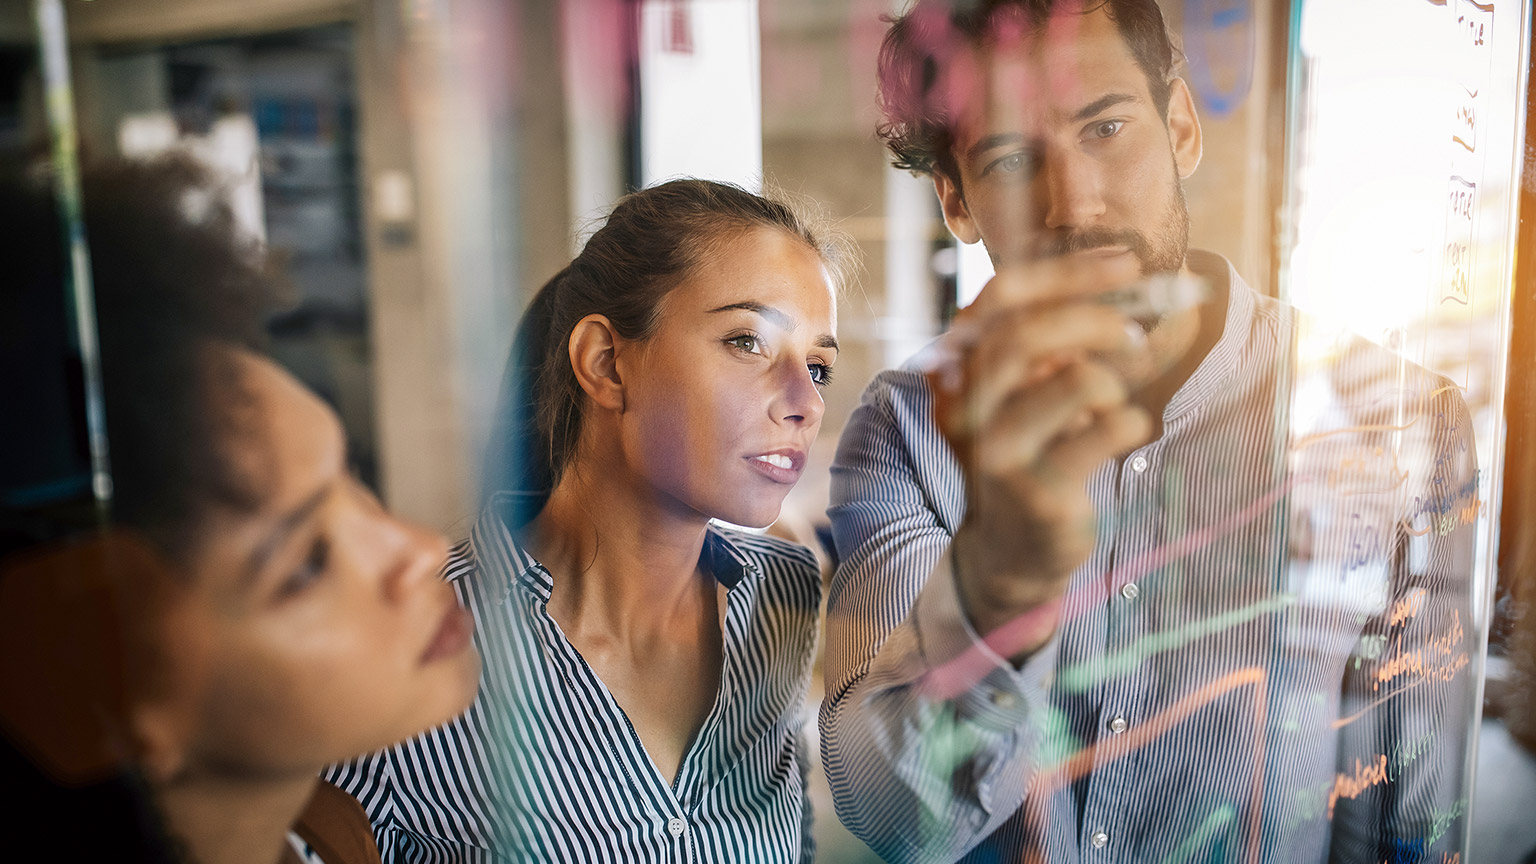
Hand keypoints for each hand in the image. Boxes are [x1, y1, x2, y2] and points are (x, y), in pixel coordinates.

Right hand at [926, 255, 1153, 657]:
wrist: (1012, 547)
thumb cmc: (1032, 449)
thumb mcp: (1031, 386)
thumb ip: (1063, 337)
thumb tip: (1144, 282)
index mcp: (957, 366)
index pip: (1001, 296)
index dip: (1067, 273)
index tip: (1125, 262)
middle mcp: (962, 404)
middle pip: (1029, 333)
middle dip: (1096, 319)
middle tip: (1134, 331)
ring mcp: (994, 449)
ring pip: (1074, 380)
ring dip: (1112, 379)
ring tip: (1114, 397)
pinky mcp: (1033, 488)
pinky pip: (1105, 431)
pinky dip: (1129, 422)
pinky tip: (1122, 432)